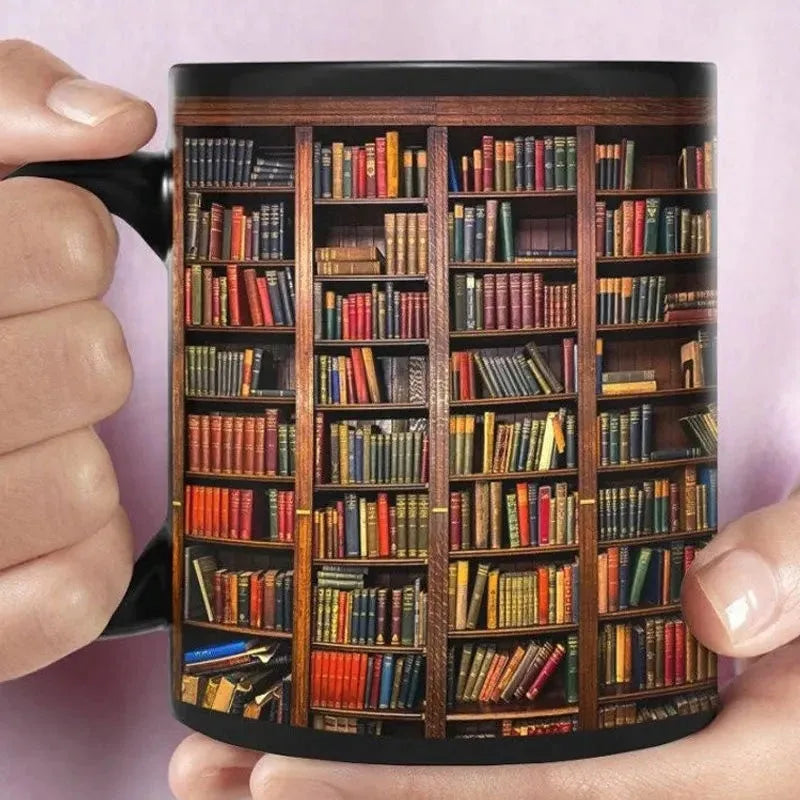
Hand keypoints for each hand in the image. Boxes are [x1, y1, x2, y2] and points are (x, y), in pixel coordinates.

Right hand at [0, 39, 154, 679]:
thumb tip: (116, 122)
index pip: (68, 241)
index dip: (64, 242)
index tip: (25, 253)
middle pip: (95, 363)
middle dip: (72, 346)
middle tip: (13, 350)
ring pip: (88, 482)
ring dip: (65, 454)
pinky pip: (75, 591)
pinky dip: (73, 558)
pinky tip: (23, 527)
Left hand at [169, 491, 799, 799]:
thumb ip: (798, 571)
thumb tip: (715, 602)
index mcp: (709, 764)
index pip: (526, 782)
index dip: (397, 784)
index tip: (277, 767)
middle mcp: (650, 781)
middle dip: (333, 798)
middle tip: (212, 766)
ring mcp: (626, 769)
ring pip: (476, 798)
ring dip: (349, 788)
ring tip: (231, 766)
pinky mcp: (616, 742)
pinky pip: (506, 766)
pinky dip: (414, 765)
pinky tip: (351, 743)